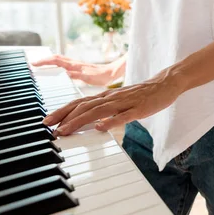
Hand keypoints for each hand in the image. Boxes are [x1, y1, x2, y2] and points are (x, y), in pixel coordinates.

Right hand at [31, 55, 115, 85]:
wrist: (112, 72)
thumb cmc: (101, 76)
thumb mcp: (88, 78)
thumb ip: (76, 75)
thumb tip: (64, 73)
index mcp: (74, 65)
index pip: (55, 61)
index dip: (44, 61)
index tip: (34, 63)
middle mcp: (74, 63)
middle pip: (56, 58)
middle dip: (44, 60)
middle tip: (34, 63)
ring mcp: (76, 65)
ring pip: (60, 59)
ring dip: (50, 60)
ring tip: (41, 65)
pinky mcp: (79, 67)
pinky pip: (65, 63)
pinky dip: (57, 64)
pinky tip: (57, 68)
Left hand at [44, 73, 180, 135]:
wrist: (165, 83)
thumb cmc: (143, 94)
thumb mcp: (121, 101)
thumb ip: (107, 110)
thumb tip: (92, 123)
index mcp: (107, 96)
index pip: (80, 102)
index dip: (62, 111)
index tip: (48, 121)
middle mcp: (112, 97)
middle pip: (84, 106)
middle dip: (64, 117)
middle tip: (49, 128)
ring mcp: (125, 103)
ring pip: (99, 111)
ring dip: (80, 121)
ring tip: (66, 130)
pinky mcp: (139, 109)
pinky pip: (124, 116)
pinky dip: (111, 122)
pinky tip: (102, 128)